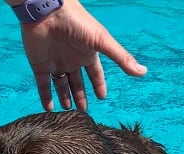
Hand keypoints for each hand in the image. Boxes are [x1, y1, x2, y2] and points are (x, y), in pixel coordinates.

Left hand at [18, 0, 146, 110]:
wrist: (49, 12)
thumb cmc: (78, 23)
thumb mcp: (102, 42)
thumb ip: (121, 58)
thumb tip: (143, 72)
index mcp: (87, 54)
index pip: (95, 73)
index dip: (98, 84)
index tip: (102, 97)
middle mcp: (72, 59)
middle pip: (77, 81)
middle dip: (80, 95)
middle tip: (82, 111)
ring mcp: (55, 62)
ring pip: (60, 84)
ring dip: (64, 97)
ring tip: (67, 110)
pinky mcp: (40, 64)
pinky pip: (43, 84)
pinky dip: (45, 96)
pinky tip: (49, 109)